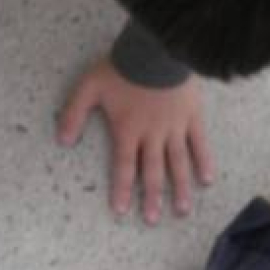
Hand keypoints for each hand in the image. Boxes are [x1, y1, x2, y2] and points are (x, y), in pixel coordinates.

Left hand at [58, 56, 212, 224]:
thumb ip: (73, 114)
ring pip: (178, 163)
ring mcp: (175, 127)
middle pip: (153, 171)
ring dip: (180, 187)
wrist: (155, 49)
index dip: (123, 189)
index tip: (122, 211)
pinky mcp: (192, 116)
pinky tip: (207, 179)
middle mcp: (152, 134)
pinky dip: (204, 161)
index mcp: (128, 130)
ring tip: (182, 210)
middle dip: (152, 197)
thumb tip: (62, 141)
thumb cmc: (121, 68)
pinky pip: (199, 143)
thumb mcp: (89, 87)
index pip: (124, 166)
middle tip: (153, 220)